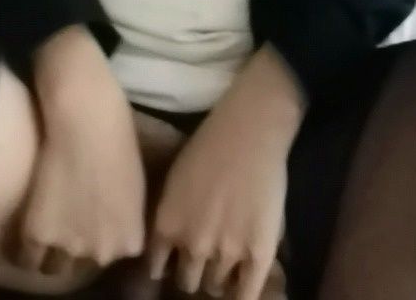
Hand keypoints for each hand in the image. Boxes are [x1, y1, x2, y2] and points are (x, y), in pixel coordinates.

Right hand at [16, 25, 145, 273]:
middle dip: (74, 247)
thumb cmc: (117, 139)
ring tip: (45, 223)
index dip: (96, 241)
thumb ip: (122, 219)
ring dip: (48, 250)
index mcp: (130, 242)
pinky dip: (25, 246)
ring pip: (52, 267)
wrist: (86, 118)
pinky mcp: (38, 235)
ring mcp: (70, 247)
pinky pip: (26, 257)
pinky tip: (27, 224)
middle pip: (82, 266)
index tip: (87, 226)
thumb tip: (109, 228)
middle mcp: (103, 253)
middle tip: (65, 219)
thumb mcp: (133, 188)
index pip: (110, 260)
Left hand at [147, 46, 304, 299]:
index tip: (170, 269)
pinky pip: (246, 292)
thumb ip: (169, 215)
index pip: (156, 269)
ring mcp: (227, 253)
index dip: (165, 270)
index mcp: (167, 226)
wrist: (248, 132)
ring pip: (215, 286)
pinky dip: (240, 297)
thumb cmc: (208, 145)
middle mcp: (192, 246)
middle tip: (199, 267)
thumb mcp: (173, 181)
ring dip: (216, 281)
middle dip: (191, 275)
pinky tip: (239, 294)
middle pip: (187, 281)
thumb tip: (164, 242)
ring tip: (222, 271)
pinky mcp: (259, 253)